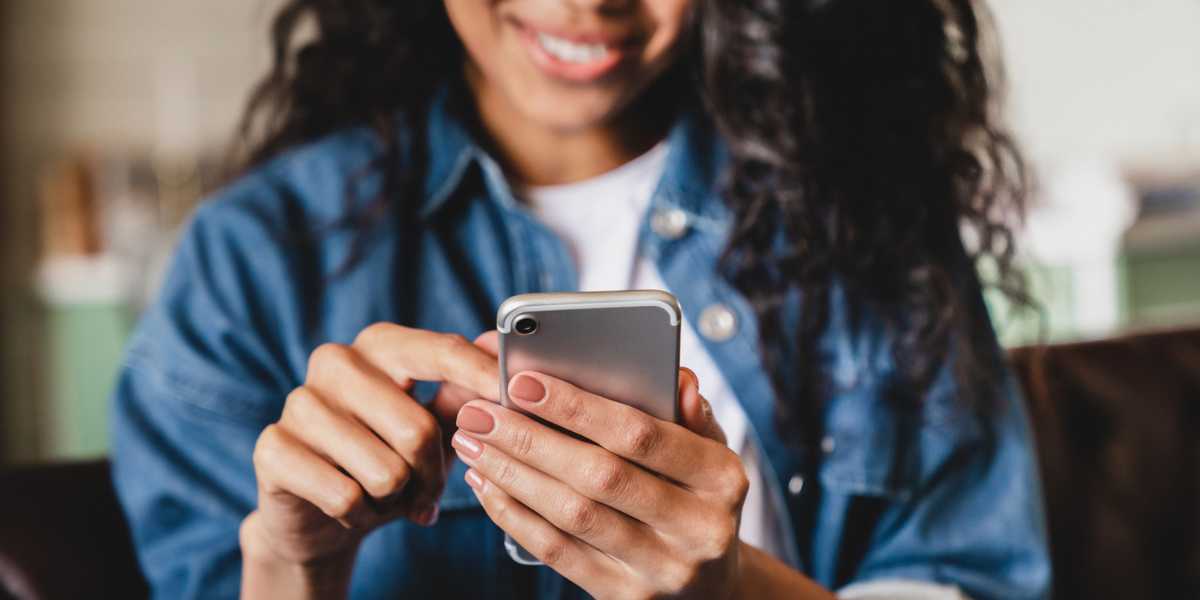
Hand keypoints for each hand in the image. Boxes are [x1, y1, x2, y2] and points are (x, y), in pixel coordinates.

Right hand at [242, 325, 497, 571]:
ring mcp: (299, 402)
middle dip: (432, 476)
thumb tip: (501, 351)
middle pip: (418, 429)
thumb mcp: (433, 425)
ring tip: (383, 495)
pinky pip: (345, 496)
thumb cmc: (386, 457)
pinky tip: (351, 507)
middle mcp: (336, 361)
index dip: (482, 376)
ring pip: (385, 471)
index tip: (514, 395)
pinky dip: (360, 515)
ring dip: (395, 499)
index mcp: (381, 344)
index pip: (441, 351)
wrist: (318, 512)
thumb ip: (465, 391)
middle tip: (425, 493)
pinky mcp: (273, 447)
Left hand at [452, 368, 748, 599]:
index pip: (641, 434)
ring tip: (473, 443)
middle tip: (479, 413)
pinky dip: (514, 515)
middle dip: (529, 439)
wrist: (713, 588)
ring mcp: (661, 570)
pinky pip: (558, 552)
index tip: (522, 382)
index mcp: (722, 478)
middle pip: (599, 476)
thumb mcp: (709, 451)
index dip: (577, 407)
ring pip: (572, 516)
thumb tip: (676, 377)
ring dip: (512, 475)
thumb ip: (688, 412)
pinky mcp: (625, 598)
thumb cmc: (698, 497)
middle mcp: (699, 528)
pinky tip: (487, 485)